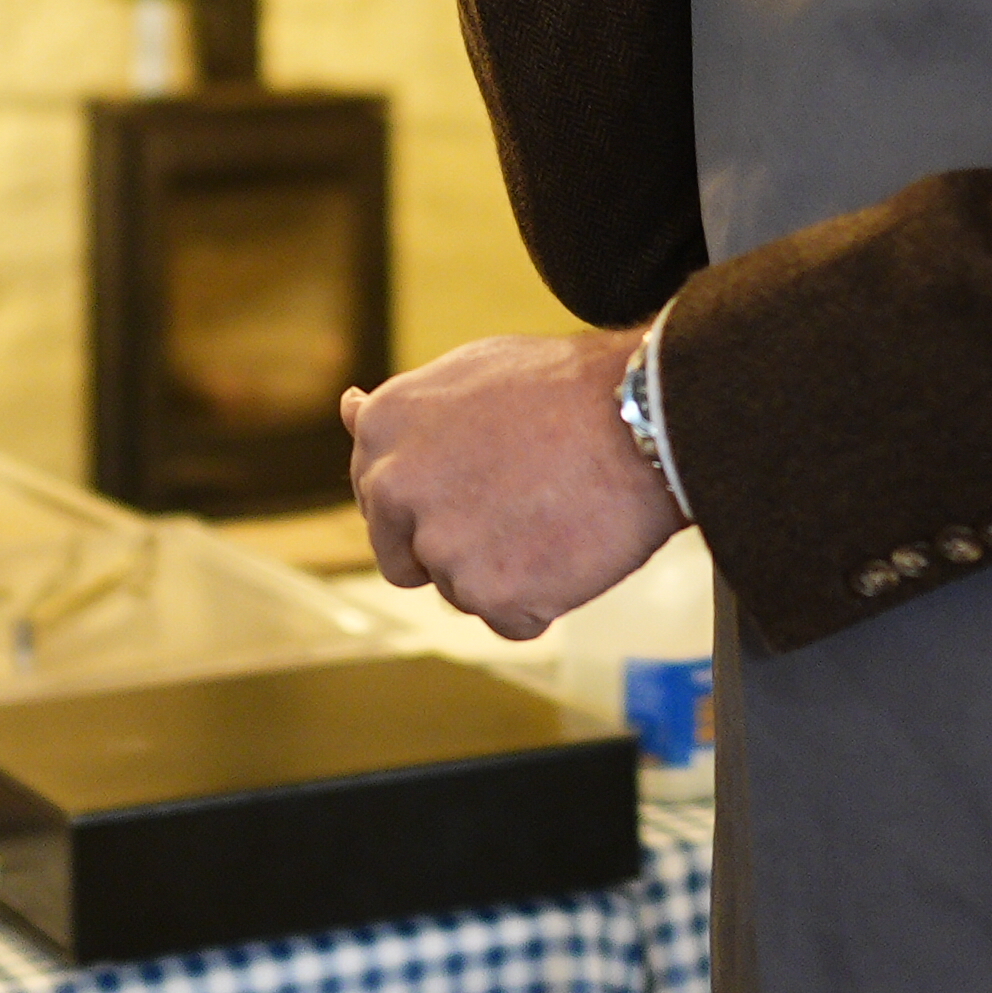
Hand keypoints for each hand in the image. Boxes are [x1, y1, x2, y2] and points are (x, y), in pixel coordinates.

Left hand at [344, 326, 680, 639]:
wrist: (643, 416)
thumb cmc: (566, 388)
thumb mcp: (469, 371)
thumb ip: (404, 407)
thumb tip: (349, 411)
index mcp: (386, 429)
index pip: (377, 501)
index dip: (430, 505)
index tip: (472, 496)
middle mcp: (397, 489)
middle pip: (405, 560)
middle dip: (451, 550)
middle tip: (515, 518)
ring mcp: (442, 546)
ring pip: (460, 592)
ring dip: (503, 574)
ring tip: (554, 520)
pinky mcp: (491, 594)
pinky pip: (511, 621)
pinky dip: (542, 601)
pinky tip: (571, 552)